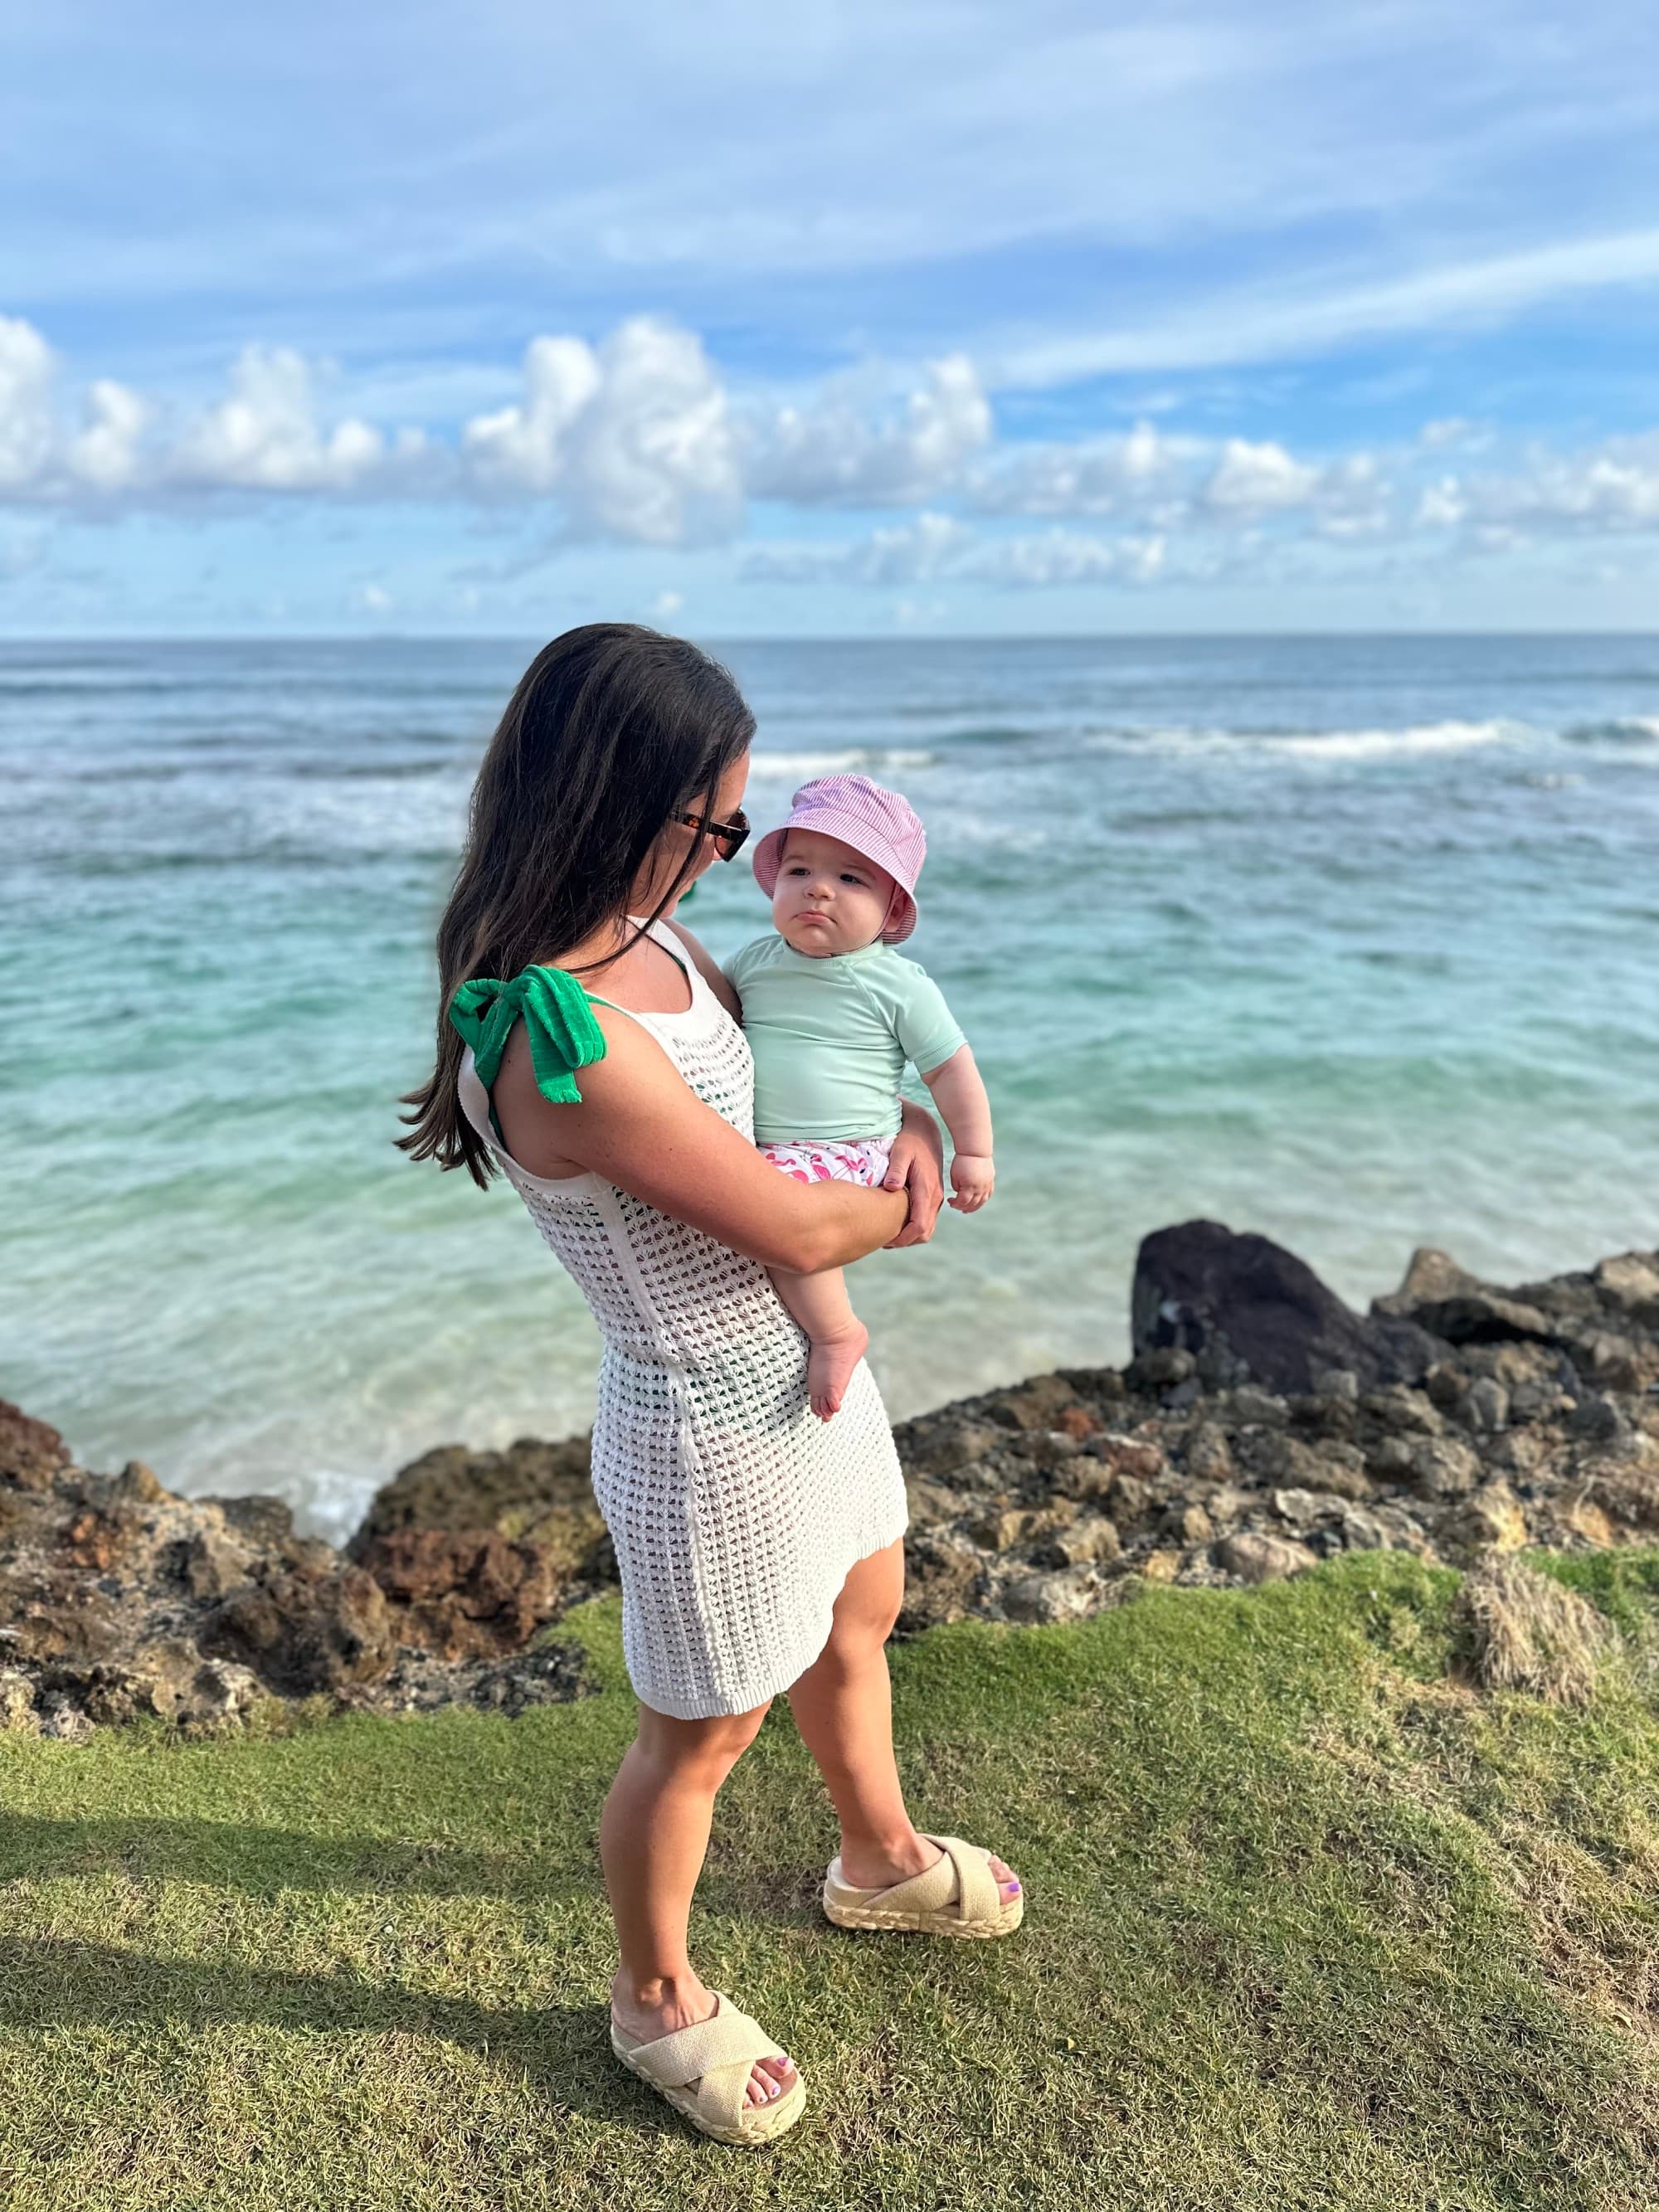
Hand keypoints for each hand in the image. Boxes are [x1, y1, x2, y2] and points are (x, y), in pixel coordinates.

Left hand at [881, 1120, 944, 1246]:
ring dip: (911, 1236)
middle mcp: (935, 1197)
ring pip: (928, 1229)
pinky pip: (927, 1219)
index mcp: (926, 1189)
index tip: (886, 1240)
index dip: (904, 1238)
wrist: (925, 1132)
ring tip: (888, 1234)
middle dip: (906, 1241)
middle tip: (884, 1240)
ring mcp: (936, 1197)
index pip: (920, 1225)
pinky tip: (897, 1223)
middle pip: (926, 1233)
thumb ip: (896, 1170)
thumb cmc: (909, 1141)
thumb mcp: (900, 1152)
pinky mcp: (933, 1196)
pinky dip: (915, 1228)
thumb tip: (891, 1188)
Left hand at [949, 1153, 994, 1212]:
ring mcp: (987, 1185)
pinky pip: (988, 1194)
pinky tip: (978, 1201)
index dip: (955, 1204)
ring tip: (967, 1210)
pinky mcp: (991, 1181)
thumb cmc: (961, 1161)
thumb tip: (960, 1193)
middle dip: (963, 1207)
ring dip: (974, 1207)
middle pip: (972, 1204)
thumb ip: (957, 1186)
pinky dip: (983, 1200)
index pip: (962, 1202)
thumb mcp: (954, 1175)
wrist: (975, 1150)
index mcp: (969, 1187)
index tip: (949, 1201)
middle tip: (956, 1207)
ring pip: (982, 1201)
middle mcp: (980, 1188)